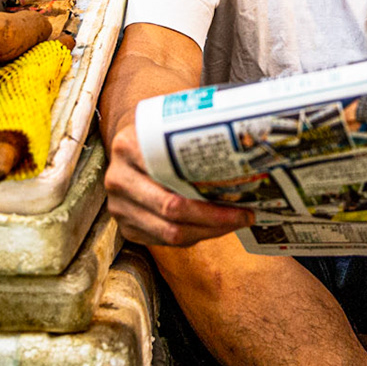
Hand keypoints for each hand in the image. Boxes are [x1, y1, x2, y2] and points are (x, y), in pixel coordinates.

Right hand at [105, 118, 254, 247]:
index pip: (170, 177)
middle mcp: (118, 178)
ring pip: (169, 233)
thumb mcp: (170, 124)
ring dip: (208, 231)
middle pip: (171, 210)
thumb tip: (247, 138)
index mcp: (128, 146)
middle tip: (245, 215)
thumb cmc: (161, 137)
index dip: (209, 196)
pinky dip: (194, 236)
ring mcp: (119, 206)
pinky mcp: (126, 227)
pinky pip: (164, 241)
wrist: (132, 146)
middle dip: (215, 218)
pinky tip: (214, 226)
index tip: (243, 199)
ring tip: (235, 221)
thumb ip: (195, 132)